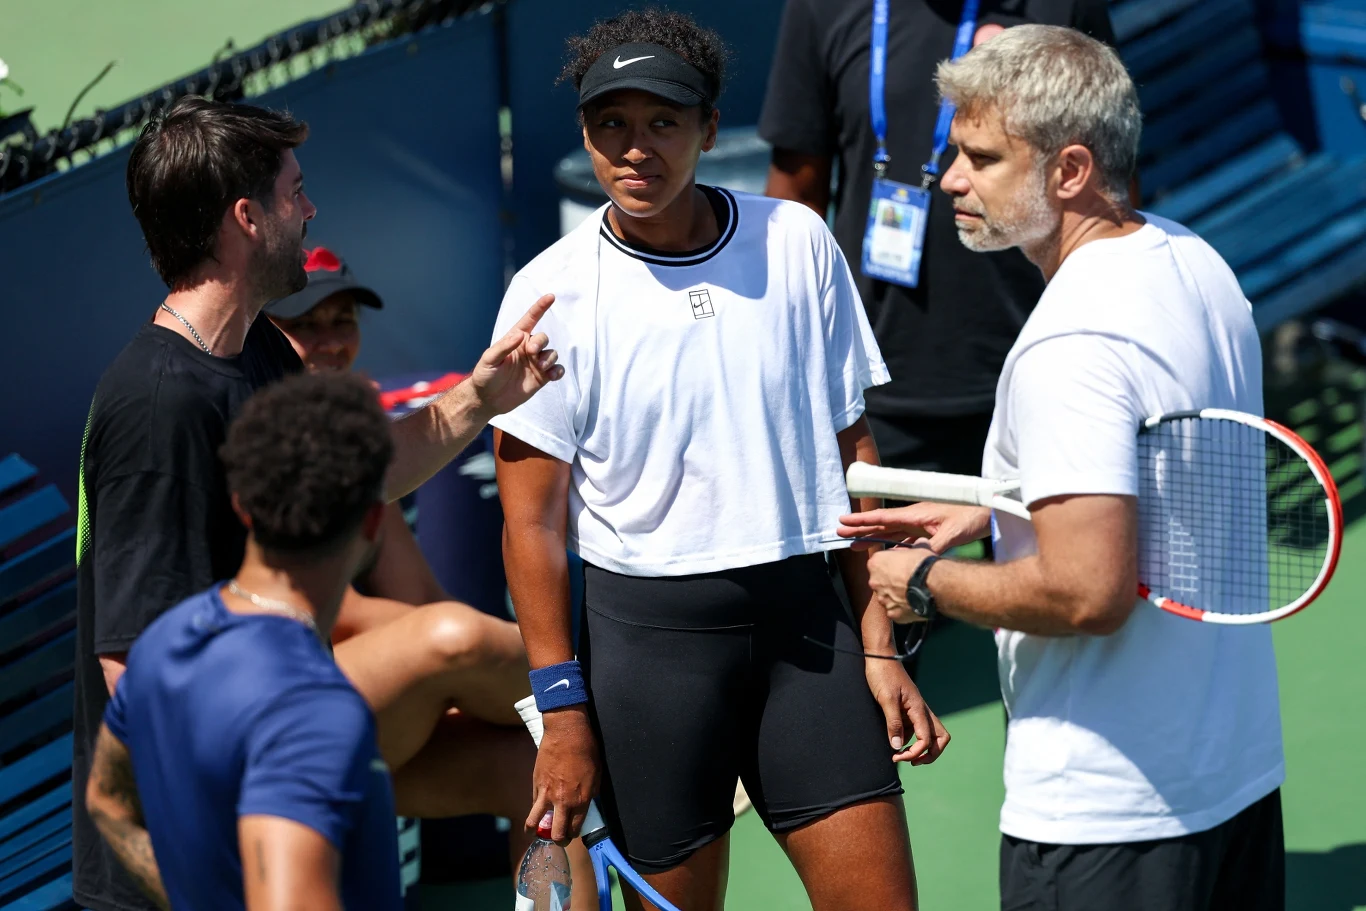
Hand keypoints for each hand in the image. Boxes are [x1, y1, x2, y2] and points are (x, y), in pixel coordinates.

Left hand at [469, 294, 564, 416]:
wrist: (488, 399)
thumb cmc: (485, 376)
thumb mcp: (489, 359)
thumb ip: (504, 346)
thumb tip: (520, 335)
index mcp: (515, 339)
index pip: (530, 320)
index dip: (540, 308)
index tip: (550, 296)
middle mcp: (527, 349)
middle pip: (543, 338)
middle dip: (540, 342)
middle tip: (532, 353)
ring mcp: (535, 363)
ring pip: (552, 353)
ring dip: (549, 358)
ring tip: (540, 367)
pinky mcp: (541, 377)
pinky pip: (557, 370)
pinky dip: (558, 371)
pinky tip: (552, 376)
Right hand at [526, 706, 598, 844]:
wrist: (566, 732)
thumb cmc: (586, 749)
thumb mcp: (597, 773)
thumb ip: (592, 792)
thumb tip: (588, 801)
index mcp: (582, 800)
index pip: (575, 828)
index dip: (574, 834)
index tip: (573, 833)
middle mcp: (563, 801)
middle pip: (557, 833)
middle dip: (559, 840)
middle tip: (559, 839)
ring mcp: (547, 794)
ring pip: (534, 823)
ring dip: (534, 831)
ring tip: (535, 832)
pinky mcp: (536, 784)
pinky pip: (533, 803)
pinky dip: (534, 809)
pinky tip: (536, 809)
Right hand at [838, 502, 991, 552]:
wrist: (990, 511)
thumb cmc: (972, 516)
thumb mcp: (953, 533)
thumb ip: (934, 546)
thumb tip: (918, 560)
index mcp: (916, 514)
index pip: (883, 518)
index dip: (863, 521)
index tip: (844, 522)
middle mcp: (915, 517)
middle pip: (882, 524)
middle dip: (861, 529)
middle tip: (840, 534)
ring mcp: (922, 524)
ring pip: (891, 532)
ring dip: (874, 538)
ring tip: (856, 545)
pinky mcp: (930, 531)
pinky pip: (905, 539)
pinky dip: (893, 546)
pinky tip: (886, 553)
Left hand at [865, 659, 949, 764]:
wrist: (880, 656)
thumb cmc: (882, 674)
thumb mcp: (886, 699)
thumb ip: (893, 723)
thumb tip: (897, 747)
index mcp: (918, 708)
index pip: (926, 739)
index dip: (915, 753)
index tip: (897, 757)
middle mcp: (921, 710)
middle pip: (940, 738)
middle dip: (930, 754)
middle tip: (912, 761)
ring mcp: (916, 710)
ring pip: (929, 734)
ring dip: (920, 747)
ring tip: (900, 754)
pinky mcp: (908, 709)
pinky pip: (915, 728)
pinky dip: (909, 738)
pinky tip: (894, 739)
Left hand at [867, 546, 935, 623]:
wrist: (934, 585)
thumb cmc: (923, 564)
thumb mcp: (919, 548)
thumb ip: (915, 546)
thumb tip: (921, 541)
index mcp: (875, 563)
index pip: (879, 562)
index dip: (891, 563)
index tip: (902, 565)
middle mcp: (874, 582)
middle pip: (880, 581)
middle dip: (891, 581)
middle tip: (907, 580)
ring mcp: (883, 600)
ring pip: (888, 597)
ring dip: (897, 596)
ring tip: (914, 593)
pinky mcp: (893, 614)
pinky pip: (896, 611)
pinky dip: (903, 609)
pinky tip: (915, 604)